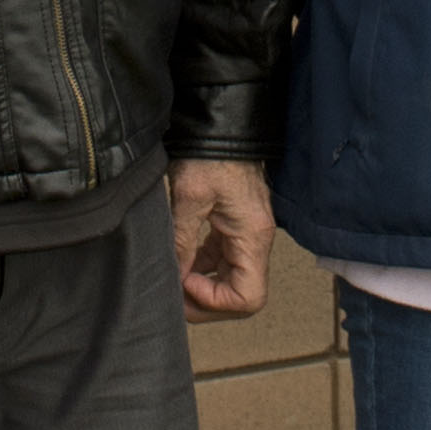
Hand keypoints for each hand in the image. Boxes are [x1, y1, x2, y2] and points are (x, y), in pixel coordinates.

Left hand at [169, 159, 274, 321]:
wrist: (221, 126)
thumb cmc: (211, 154)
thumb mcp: (189, 198)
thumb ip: (182, 242)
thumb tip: (175, 276)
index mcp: (251, 236)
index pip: (248, 297)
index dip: (215, 301)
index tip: (186, 284)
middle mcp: (256, 240)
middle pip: (241, 295)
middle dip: (207, 303)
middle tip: (175, 295)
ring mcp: (247, 235)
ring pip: (231, 281)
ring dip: (204, 289)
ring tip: (175, 281)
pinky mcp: (234, 227)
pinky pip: (223, 260)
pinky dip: (203, 268)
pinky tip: (182, 262)